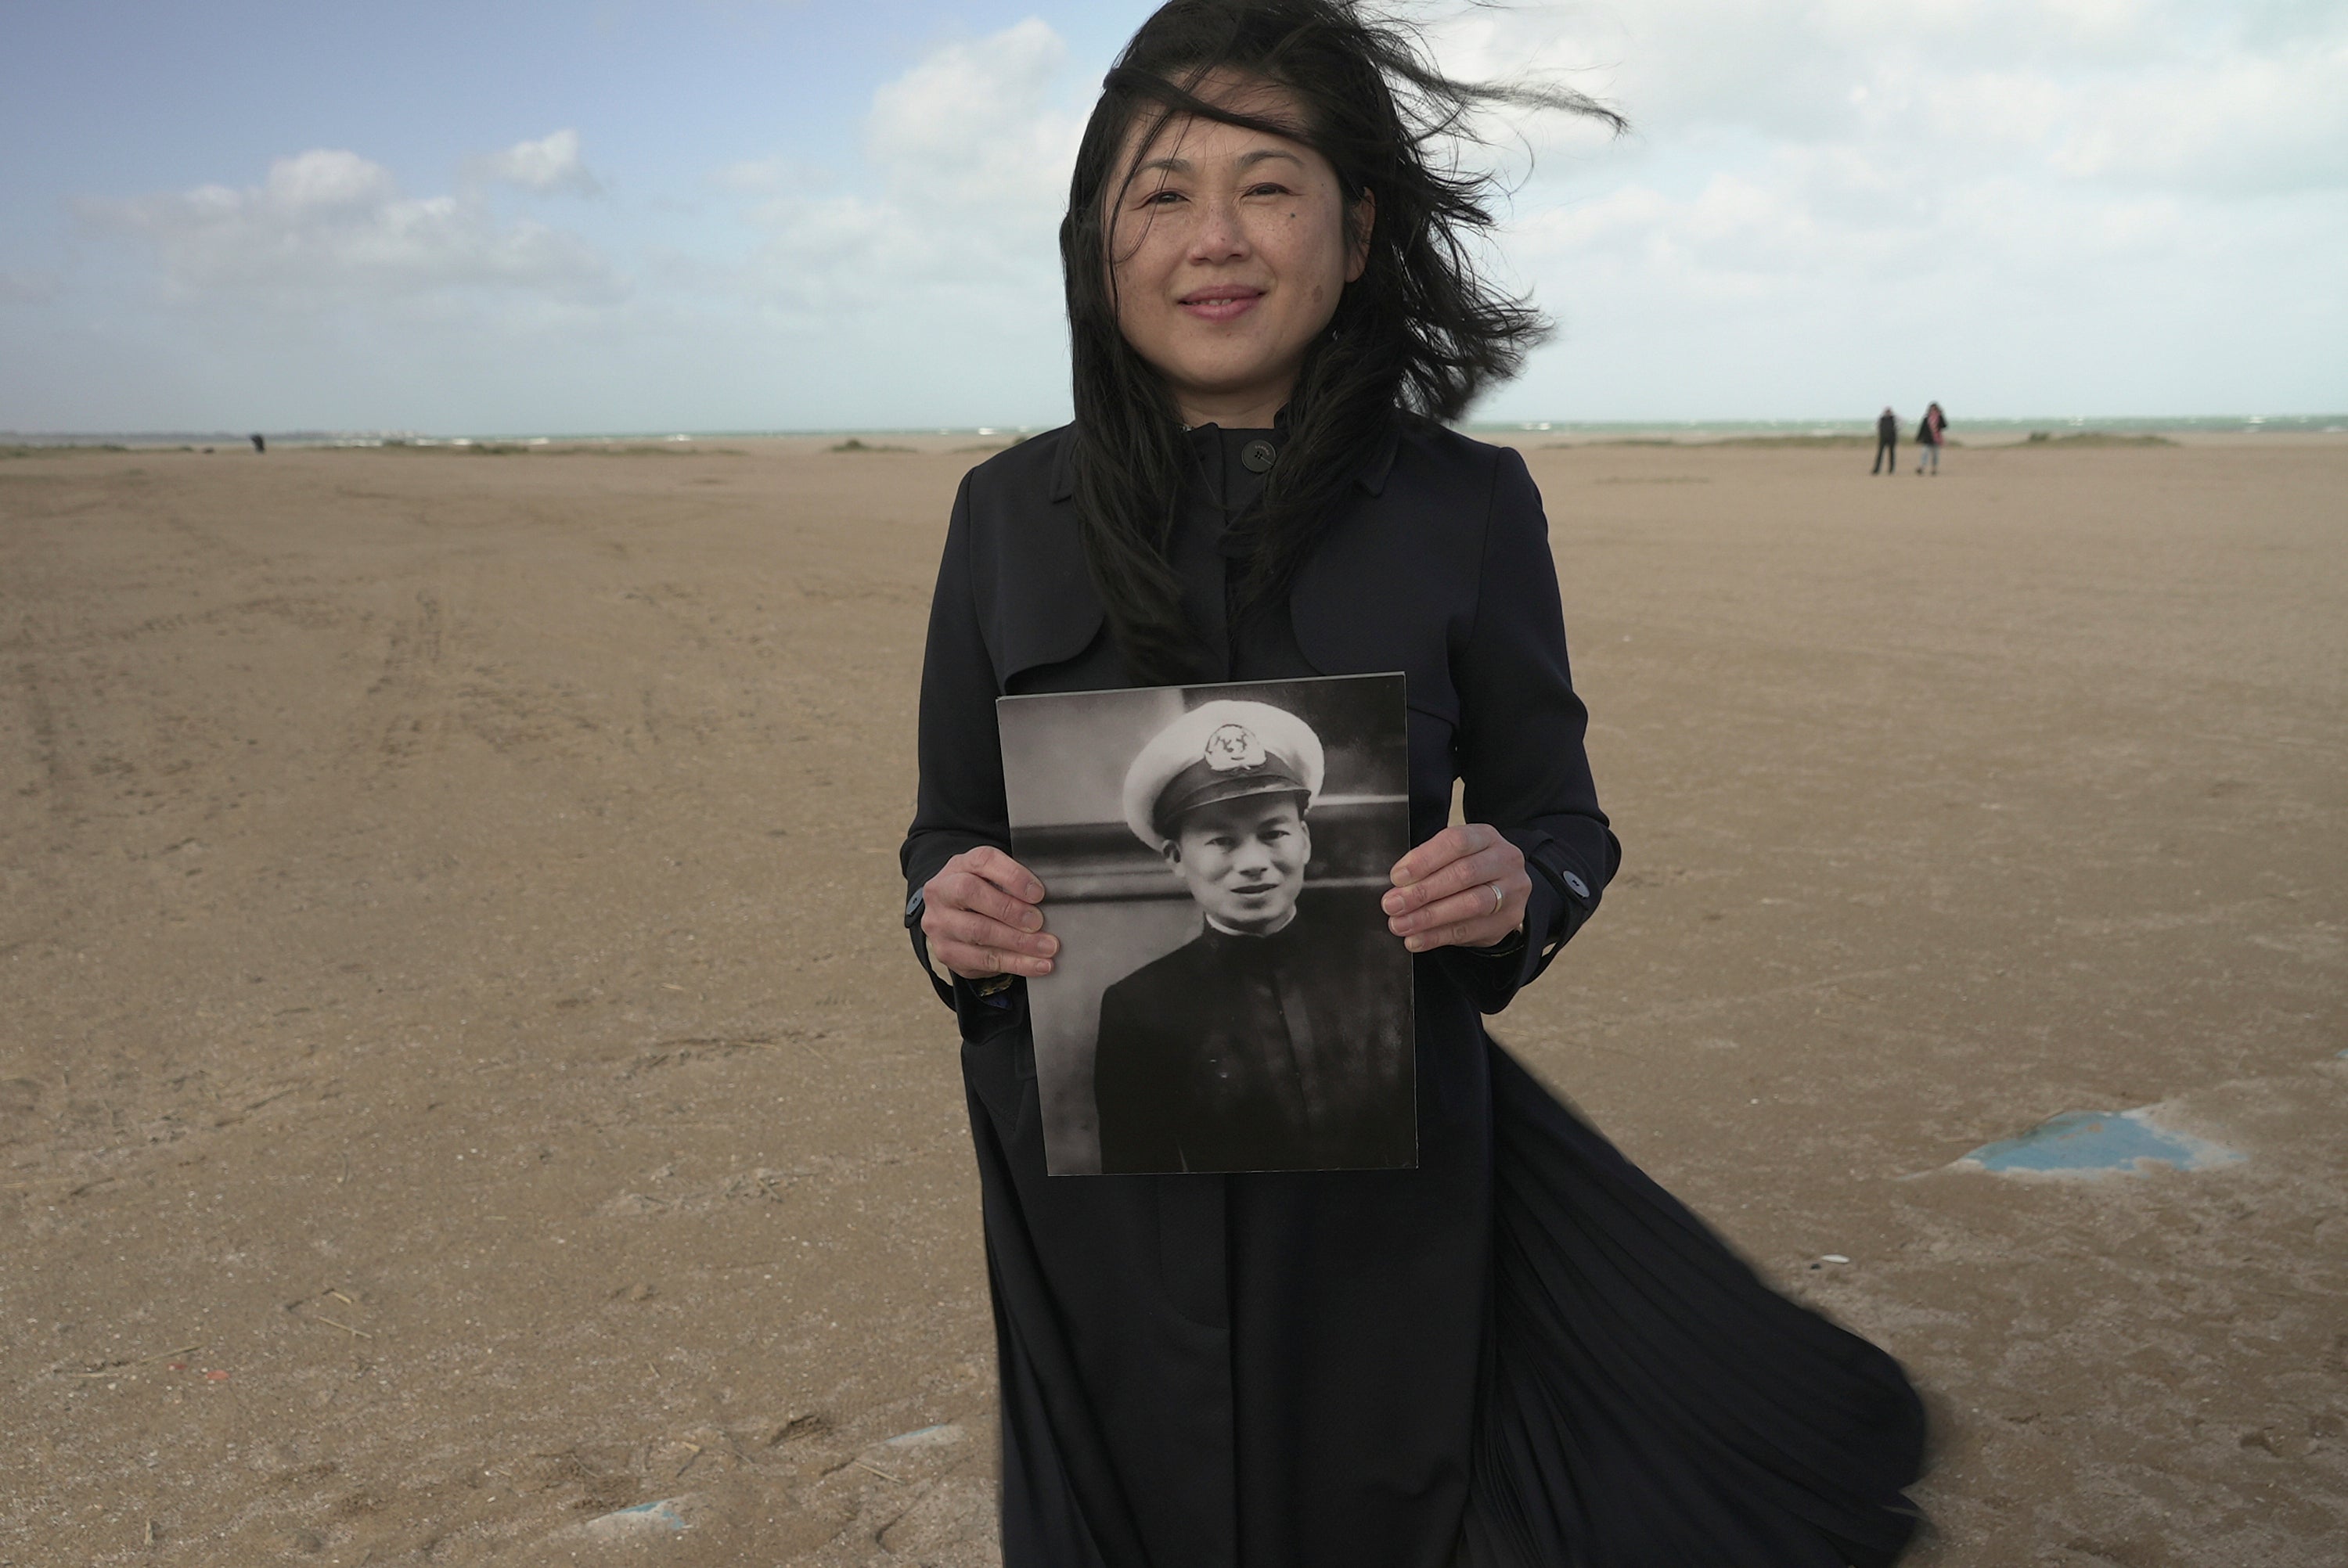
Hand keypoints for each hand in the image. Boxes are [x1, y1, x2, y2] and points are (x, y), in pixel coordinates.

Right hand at [921, 846, 1056, 979]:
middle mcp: (942, 891)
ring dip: (1018, 942)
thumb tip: (1051, 901)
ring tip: (1046, 948)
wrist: (950, 918)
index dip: (1012, 876)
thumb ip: (1014, 884)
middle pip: (971, 893)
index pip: (983, 861)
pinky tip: (1037, 965)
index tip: (1038, 893)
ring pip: (978, 931)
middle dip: (1011, 909)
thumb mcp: (992, 880)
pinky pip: (982, 960)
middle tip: (1039, 922)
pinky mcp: (946, 952)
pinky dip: (1015, 963)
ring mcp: (940, 923)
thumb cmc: (982, 895)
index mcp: (959, 865)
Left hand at [1383, 824, 1528, 952]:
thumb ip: (1427, 864)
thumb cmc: (1468, 868)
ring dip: (1429, 917)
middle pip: (1464, 874)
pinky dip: (1438, 936)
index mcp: (1486, 837)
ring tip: (1401, 924)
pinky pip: (1470, 930)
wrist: (1503, 891)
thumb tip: (1398, 886)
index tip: (1397, 877)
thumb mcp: (1451, 856)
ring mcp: (1512, 891)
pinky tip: (1416, 940)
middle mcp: (1504, 860)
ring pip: (1470, 904)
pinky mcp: (1508, 919)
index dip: (1424, 860)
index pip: (1456, 842)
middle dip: (1423, 891)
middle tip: (1393, 904)